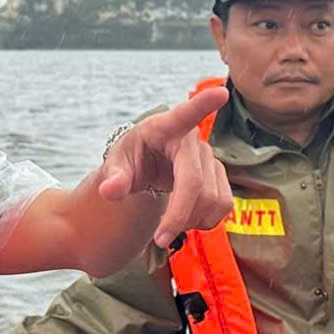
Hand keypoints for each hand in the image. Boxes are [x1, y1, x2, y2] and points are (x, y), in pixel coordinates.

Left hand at [97, 87, 233, 252]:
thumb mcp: (116, 164)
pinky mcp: (221, 177)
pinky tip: (188, 220)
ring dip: (191, 221)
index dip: (203, 105)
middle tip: (159, 239)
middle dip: (178, 216)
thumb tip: (109, 190)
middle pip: (196, 184)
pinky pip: (224, 206)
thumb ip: (113, 177)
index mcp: (165, 129)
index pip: (185, 114)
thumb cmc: (131, 158)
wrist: (147, 166)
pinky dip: (206, 222)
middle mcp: (193, 141)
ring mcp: (211, 159)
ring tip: (170, 224)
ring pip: (213, 200)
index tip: (221, 93)